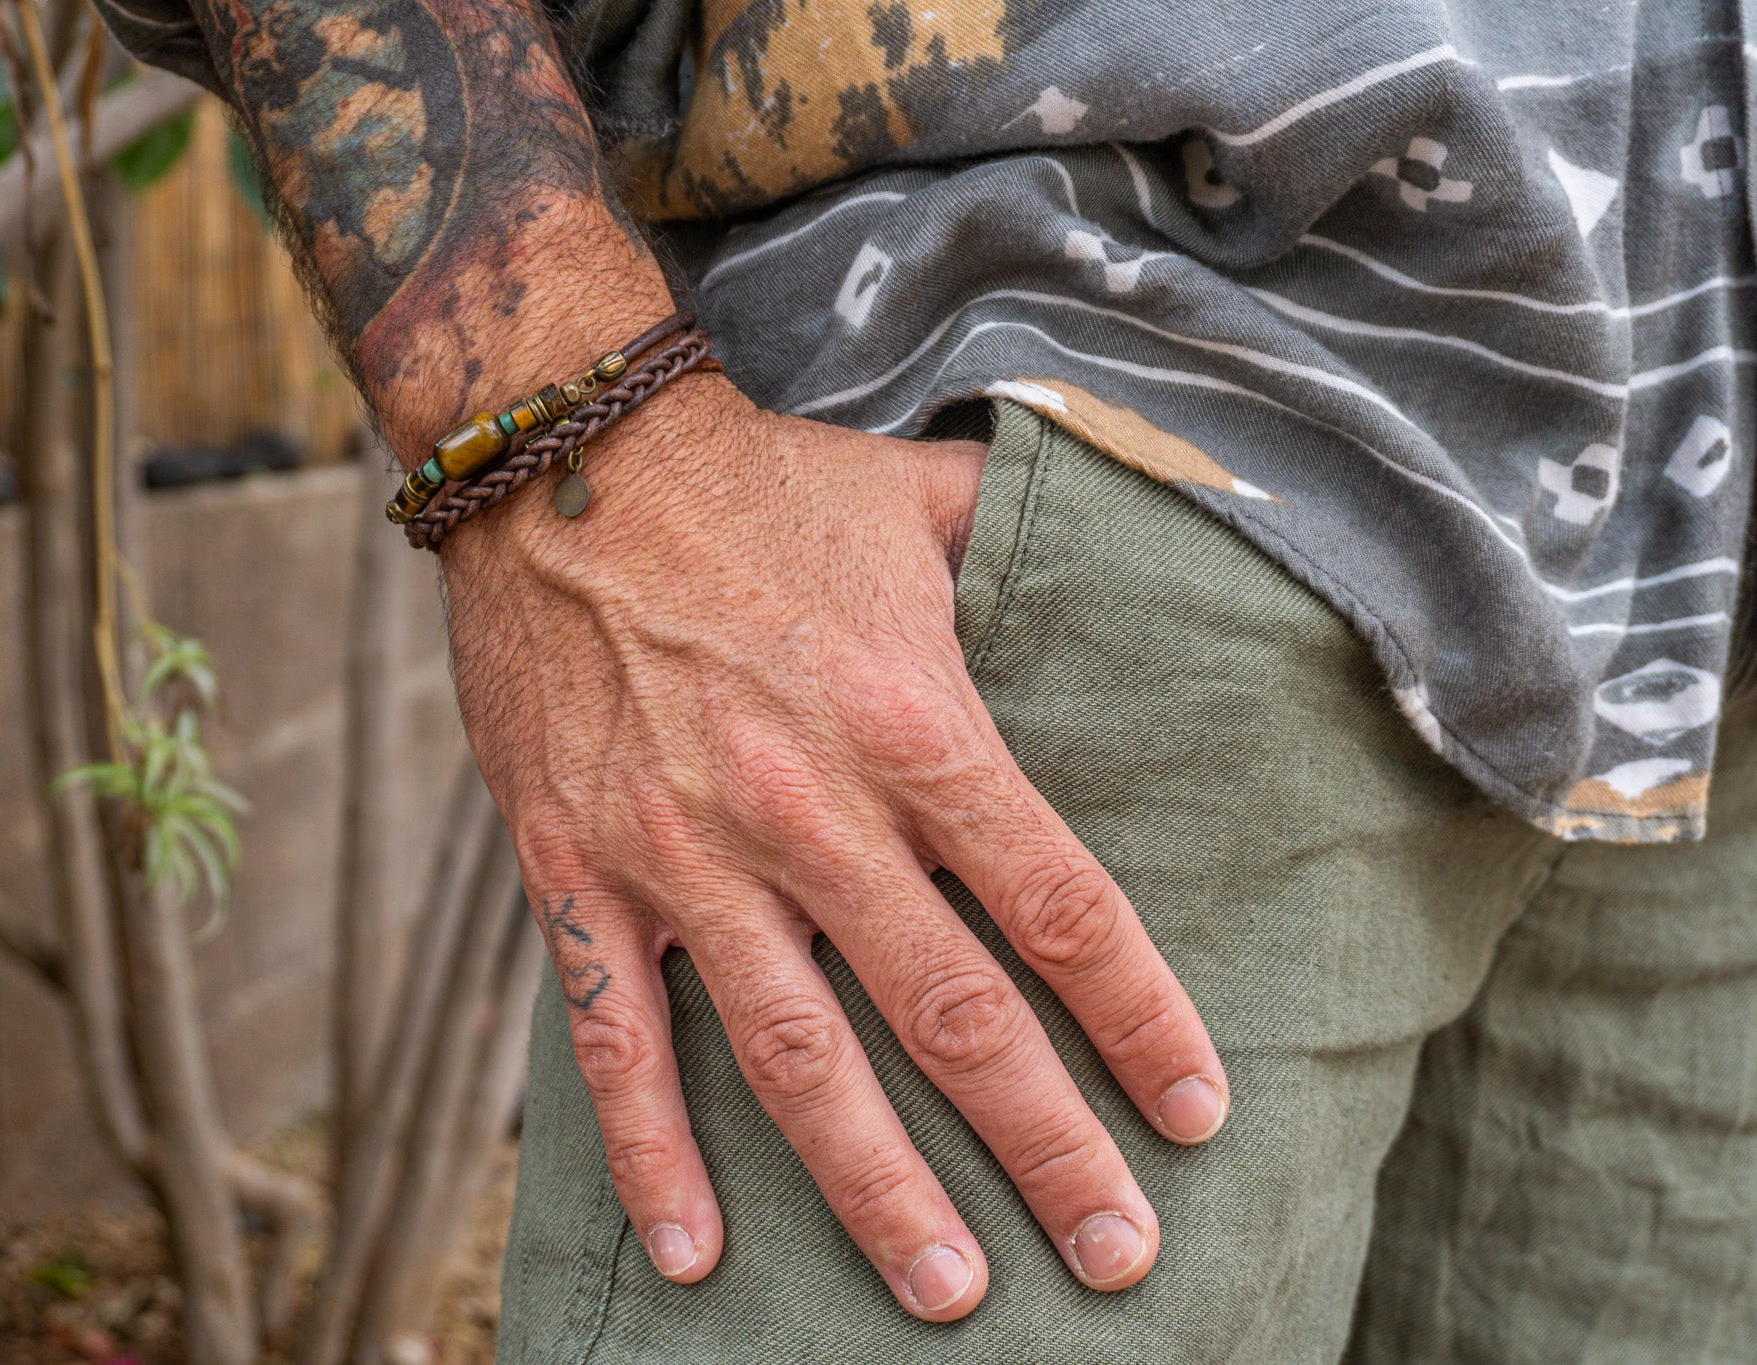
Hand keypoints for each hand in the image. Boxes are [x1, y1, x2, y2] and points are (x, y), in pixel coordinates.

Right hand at [439, 372, 1229, 1320]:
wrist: (562, 457)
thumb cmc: (760, 485)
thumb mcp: (920, 495)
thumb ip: (1034, 540)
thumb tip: (1149, 530)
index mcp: (913, 720)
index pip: (1057, 903)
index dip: (1137, 1019)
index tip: (1194, 1110)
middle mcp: (807, 804)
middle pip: (952, 1010)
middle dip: (1044, 1145)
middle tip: (1118, 1255)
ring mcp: (684, 850)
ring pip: (796, 1056)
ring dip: (878, 1187)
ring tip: (950, 1291)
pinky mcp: (576, 867)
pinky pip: (615, 1036)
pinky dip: (653, 1153)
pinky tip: (697, 1252)